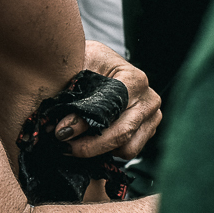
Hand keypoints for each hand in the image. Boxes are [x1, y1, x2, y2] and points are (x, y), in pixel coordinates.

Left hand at [56, 41, 160, 158]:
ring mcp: (151, 117)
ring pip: (126, 148)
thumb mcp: (79, 67)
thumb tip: (62, 128)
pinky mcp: (147, 130)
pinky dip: (107, 151)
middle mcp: (148, 100)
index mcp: (134, 80)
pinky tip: (90, 140)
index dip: (85, 124)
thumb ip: (73, 94)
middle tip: (64, 146)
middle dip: (89, 145)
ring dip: (99, 150)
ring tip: (75, 143)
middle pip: (121, 134)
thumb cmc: (90, 61)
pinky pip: (128, 150)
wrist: (101, 62)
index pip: (110, 109)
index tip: (62, 132)